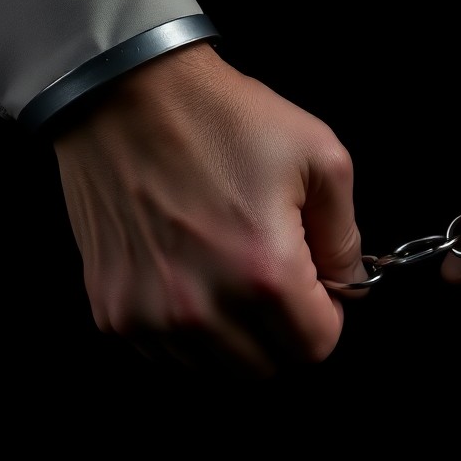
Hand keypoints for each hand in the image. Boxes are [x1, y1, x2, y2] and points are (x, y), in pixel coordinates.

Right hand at [52, 42, 366, 377]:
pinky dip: (183, 328)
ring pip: (214, 366)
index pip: (316, 348)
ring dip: (230, 333)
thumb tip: (348, 286)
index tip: (310, 280)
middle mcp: (203, 309)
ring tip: (223, 269)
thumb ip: (346, 238)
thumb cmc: (224, 118)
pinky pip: (164, 352)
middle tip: (269, 273)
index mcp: (264, 275)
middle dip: (279, 329)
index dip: (324, 314)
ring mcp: (150, 316)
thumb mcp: (320, 158)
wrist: (124, 94)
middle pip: (266, 366)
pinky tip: (185, 272)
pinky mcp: (112, 311)